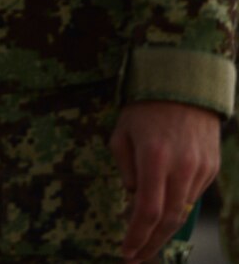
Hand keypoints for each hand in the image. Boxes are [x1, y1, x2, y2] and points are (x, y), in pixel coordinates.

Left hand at [111, 99, 217, 262]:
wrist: (185, 86)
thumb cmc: (145, 109)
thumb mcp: (122, 134)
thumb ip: (126, 168)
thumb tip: (133, 197)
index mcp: (155, 158)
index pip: (147, 210)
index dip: (137, 234)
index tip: (126, 251)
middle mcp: (182, 167)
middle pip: (169, 219)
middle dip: (151, 242)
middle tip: (136, 257)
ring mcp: (201, 169)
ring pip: (184, 210)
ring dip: (165, 229)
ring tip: (146, 241)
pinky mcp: (212, 168)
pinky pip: (193, 195)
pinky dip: (178, 207)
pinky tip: (164, 214)